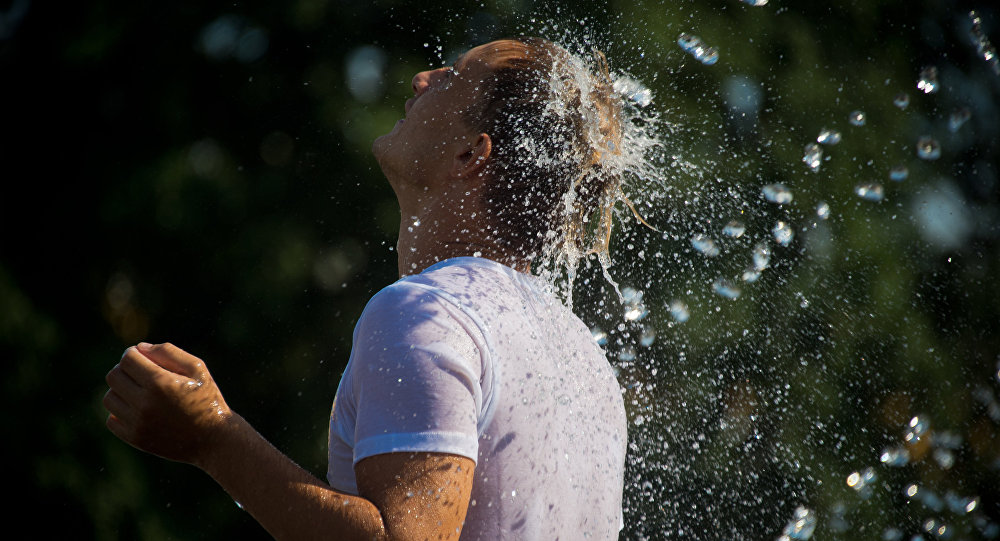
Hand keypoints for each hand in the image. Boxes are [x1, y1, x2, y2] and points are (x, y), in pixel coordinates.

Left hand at [104, 342, 232, 465]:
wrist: (213, 439)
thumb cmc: (207, 399)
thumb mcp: (197, 368)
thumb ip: (168, 352)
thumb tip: (139, 348)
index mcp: (160, 382)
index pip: (127, 359)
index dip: (133, 353)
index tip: (144, 358)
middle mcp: (145, 403)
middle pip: (114, 376)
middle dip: (125, 370)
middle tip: (142, 374)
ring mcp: (138, 423)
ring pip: (110, 398)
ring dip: (122, 391)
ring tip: (141, 392)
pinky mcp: (135, 439)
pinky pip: (111, 420)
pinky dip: (121, 412)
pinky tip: (139, 410)